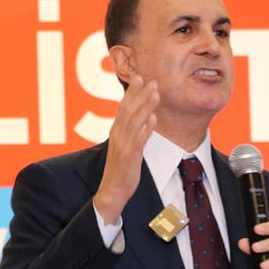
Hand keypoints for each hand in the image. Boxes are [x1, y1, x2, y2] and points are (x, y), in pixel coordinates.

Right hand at [94, 75, 159, 223]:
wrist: (112, 190)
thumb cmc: (120, 169)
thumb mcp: (125, 146)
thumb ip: (132, 131)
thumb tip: (145, 116)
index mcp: (116, 131)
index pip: (123, 107)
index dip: (131, 92)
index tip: (140, 77)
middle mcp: (118, 135)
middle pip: (128, 110)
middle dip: (139, 94)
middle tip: (150, 80)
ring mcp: (123, 145)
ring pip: (134, 121)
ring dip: (145, 106)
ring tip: (156, 93)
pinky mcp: (130, 156)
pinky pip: (139, 140)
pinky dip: (146, 128)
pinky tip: (153, 119)